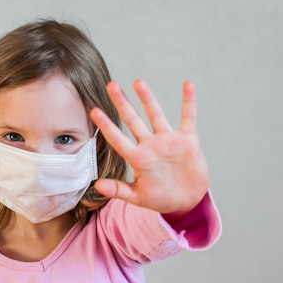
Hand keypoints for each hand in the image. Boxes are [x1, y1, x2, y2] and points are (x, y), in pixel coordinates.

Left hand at [90, 79, 209, 213]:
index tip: (94, 111)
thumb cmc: (161, 199)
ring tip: (138, 82)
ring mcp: (168, 141)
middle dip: (123, 103)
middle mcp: (151, 146)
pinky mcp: (187, 141)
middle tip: (111, 85)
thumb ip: (120, 190)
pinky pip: (189, 118)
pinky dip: (189, 102)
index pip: (118, 139)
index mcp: (138, 159)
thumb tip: (97, 185)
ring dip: (148, 99)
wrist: (187, 200)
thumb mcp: (139, 197)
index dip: (107, 126)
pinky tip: (188, 85)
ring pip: (156, 115)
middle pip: (134, 120)